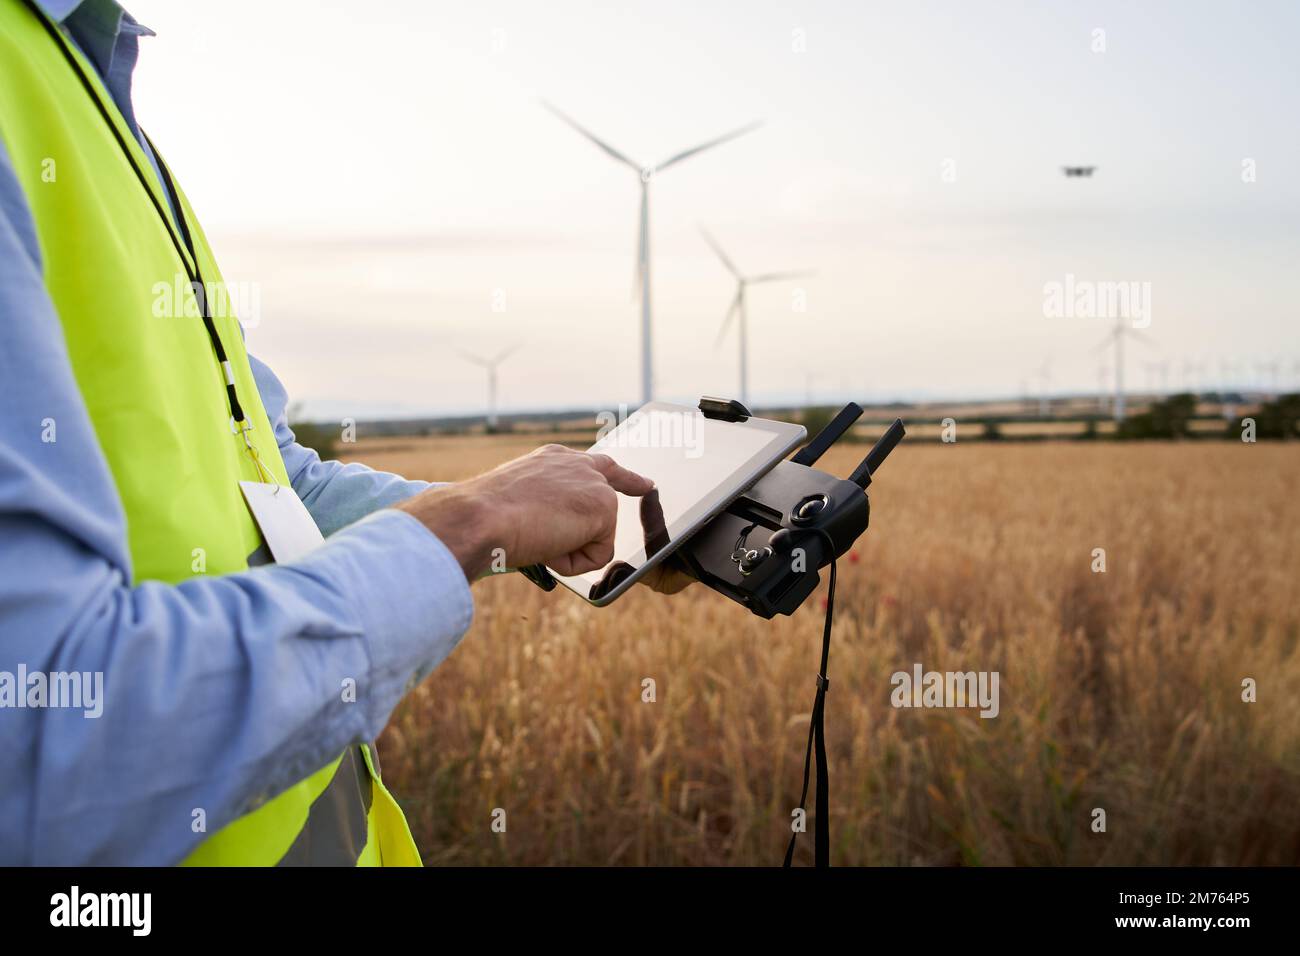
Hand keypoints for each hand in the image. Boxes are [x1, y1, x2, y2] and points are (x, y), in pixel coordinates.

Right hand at [394, 444, 653, 579]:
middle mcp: (579, 464)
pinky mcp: (604, 508)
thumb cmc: (483, 515)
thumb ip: (543, 508)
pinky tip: (547, 547)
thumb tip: (547, 535)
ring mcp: (594, 485)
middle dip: (633, 485)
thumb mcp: (515, 503)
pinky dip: (571, 563)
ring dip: (567, 550)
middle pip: (615, 485)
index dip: (621, 476)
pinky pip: (597, 556)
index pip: (595, 465)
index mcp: (554, 460)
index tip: (644, 481)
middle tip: (648, 485)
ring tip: (536, 539)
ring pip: (597, 536)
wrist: (480, 516)